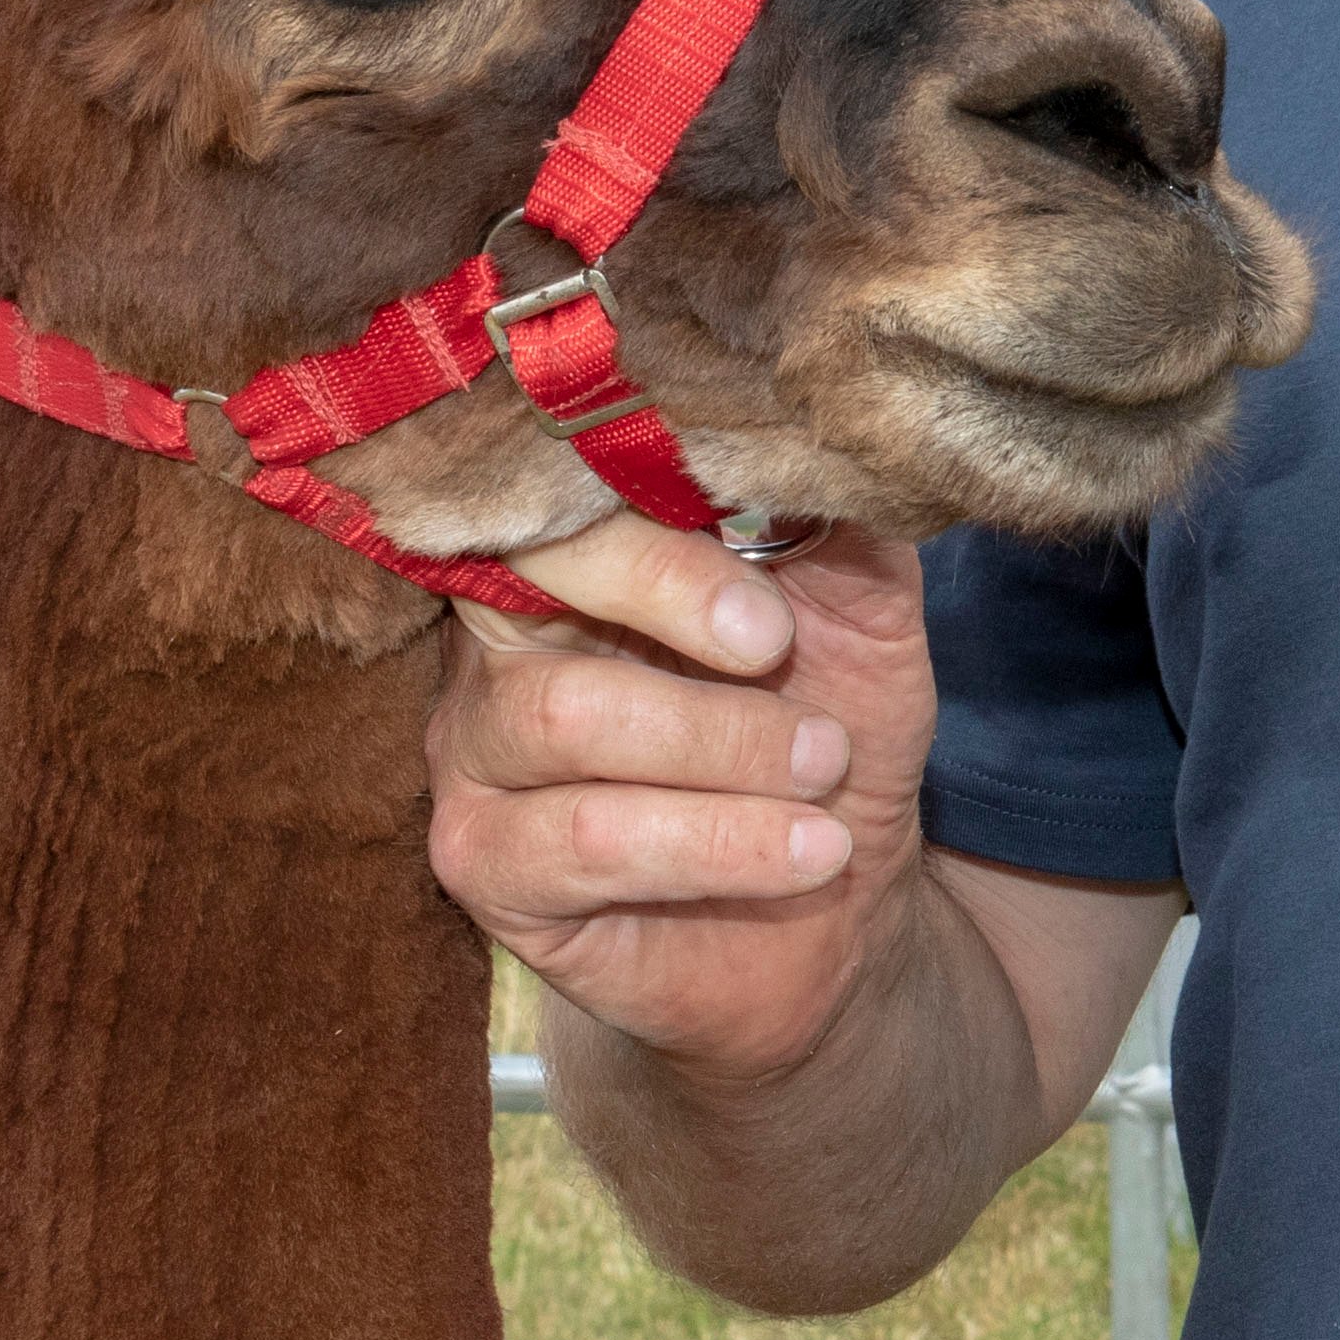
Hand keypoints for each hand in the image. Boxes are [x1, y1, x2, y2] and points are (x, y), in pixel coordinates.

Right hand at [425, 510, 933, 1085]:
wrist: (841, 898)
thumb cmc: (831, 733)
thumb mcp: (864, 612)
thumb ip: (835, 519)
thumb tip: (815, 441)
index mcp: (587, 550)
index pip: (572, 480)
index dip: (660, 511)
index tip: (769, 579)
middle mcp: (502, 633)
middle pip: (534, 572)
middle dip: (675, 599)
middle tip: (780, 651)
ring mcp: (475, 747)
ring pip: (564, 717)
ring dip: (721, 746)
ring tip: (824, 771)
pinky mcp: (483, 861)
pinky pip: (580, 840)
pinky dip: (716, 844)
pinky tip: (806, 852)